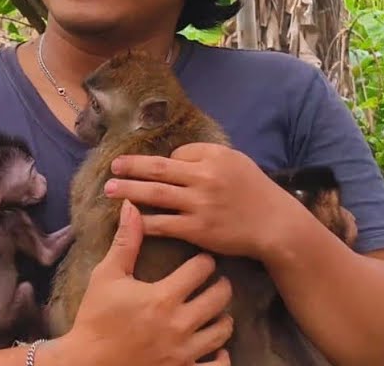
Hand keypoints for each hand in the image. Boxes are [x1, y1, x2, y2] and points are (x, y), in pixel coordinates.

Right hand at [47, 200, 233, 365]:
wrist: (84, 363)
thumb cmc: (95, 318)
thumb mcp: (107, 276)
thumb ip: (125, 242)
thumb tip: (132, 206)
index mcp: (163, 297)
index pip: (202, 268)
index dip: (204, 261)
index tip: (200, 261)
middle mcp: (179, 325)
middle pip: (220, 296)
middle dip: (220, 285)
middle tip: (214, 282)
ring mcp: (183, 353)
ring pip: (223, 330)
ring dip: (222, 318)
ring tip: (214, 311)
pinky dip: (221, 357)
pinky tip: (214, 348)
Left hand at [106, 142, 304, 260]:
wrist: (274, 224)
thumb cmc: (255, 191)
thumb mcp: (236, 162)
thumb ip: (207, 157)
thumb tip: (174, 160)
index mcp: (214, 157)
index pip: (178, 154)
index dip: (163, 161)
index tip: (153, 168)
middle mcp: (204, 177)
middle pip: (158, 169)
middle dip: (131, 167)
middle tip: (112, 167)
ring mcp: (199, 204)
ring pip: (155, 195)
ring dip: (129, 191)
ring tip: (110, 189)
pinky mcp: (197, 229)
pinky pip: (163, 224)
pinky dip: (144, 221)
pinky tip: (130, 220)